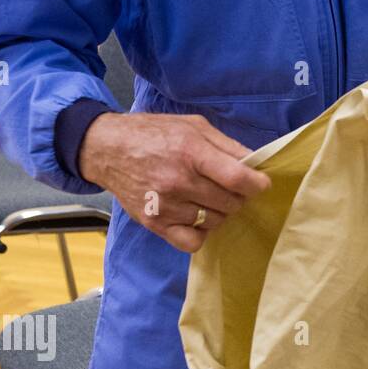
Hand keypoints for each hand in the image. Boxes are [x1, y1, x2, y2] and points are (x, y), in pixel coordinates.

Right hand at [78, 112, 270, 253]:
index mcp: (191, 152)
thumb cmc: (155, 133)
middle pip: (230, 203)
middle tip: (229, 187)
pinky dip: (201, 233)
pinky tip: (197, 217)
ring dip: (220, 213)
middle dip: (238, 196)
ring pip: (215, 222)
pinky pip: (192, 242)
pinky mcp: (154, 223)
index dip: (258, 184)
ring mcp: (165, 206)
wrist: (106, 149)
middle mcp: (178, 182)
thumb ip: (227, 145)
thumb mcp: (194, 126)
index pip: (238, 179)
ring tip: (209, 197)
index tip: (261, 183)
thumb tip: (256, 164)